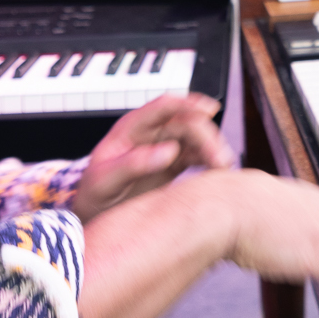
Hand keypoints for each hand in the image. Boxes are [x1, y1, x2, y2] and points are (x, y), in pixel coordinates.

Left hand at [72, 93, 231, 220]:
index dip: (188, 103)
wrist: (94, 214)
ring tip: (224, 166)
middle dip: (207, 136)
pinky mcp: (173, 164)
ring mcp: (163, 148)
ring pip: (196, 138)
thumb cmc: (94, 194)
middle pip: (186, 122)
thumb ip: (135, 164)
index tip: (209, 109)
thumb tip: (170, 151)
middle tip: (220, 158)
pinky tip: (218, 172)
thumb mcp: (106, 180)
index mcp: (131, 128)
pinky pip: (197, 156)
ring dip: (212, 148)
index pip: (164, 106)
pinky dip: (210, 161)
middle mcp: (150, 133)